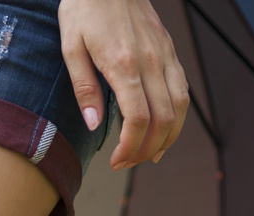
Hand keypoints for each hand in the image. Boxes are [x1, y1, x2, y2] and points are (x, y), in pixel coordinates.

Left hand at [59, 0, 190, 169]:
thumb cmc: (85, 8)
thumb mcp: (71, 46)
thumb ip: (83, 87)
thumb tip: (94, 125)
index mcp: (123, 63)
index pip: (138, 119)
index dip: (130, 147)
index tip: (117, 162)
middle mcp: (151, 61)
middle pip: (163, 120)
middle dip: (147, 150)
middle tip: (128, 162)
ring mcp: (165, 55)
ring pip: (181, 107)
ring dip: (169, 137)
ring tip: (150, 154)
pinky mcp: (170, 50)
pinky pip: (183, 89)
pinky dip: (178, 115)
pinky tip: (164, 127)